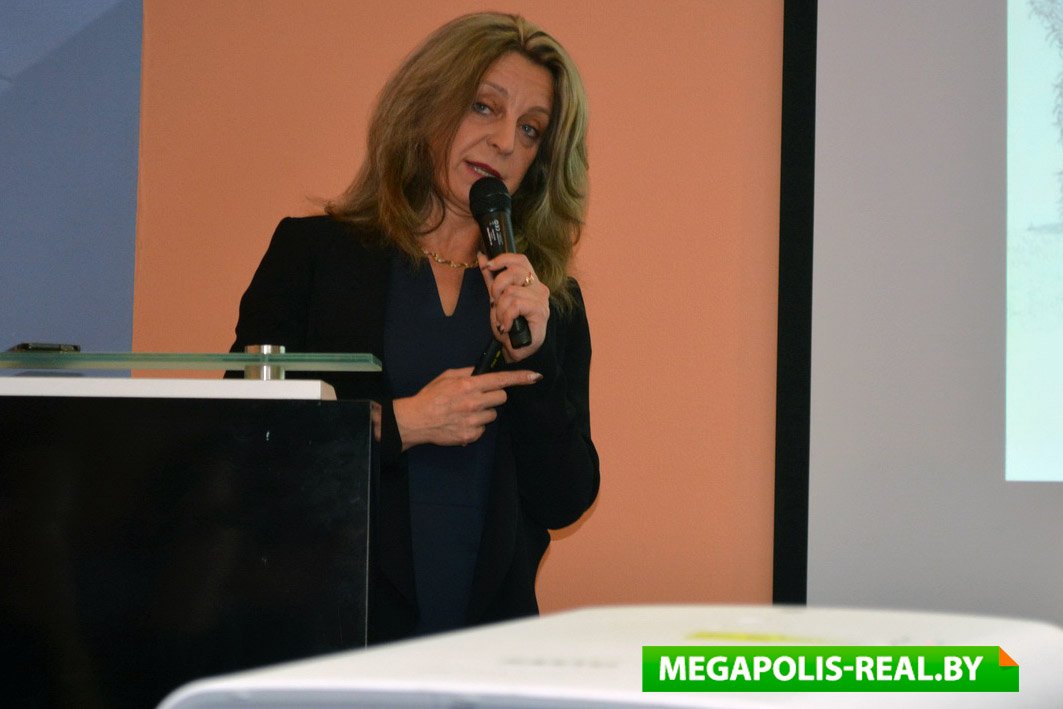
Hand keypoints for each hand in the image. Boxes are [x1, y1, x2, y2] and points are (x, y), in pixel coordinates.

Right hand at [393, 366, 541, 449]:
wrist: (415, 420)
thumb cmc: (430, 396)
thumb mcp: (446, 377)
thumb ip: (467, 372)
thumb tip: (482, 371)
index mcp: (468, 385)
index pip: (501, 380)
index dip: (520, 378)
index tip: (535, 376)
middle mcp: (474, 402)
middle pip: (501, 398)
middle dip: (494, 396)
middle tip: (479, 397)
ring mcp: (473, 420)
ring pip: (494, 415)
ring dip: (484, 412)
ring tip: (466, 411)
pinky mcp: (471, 435)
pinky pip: (483, 429)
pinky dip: (476, 425)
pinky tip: (462, 422)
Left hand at [479, 252, 549, 362]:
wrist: (517, 349)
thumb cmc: (510, 325)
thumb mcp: (496, 298)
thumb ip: (491, 278)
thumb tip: (482, 257)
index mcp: (531, 282)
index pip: (520, 259)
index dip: (503, 259)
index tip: (487, 266)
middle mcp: (539, 288)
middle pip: (515, 271)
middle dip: (497, 286)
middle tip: (495, 302)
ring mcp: (541, 300)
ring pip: (511, 292)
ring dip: (500, 309)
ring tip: (502, 320)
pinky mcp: (540, 312)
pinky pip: (515, 305)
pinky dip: (506, 317)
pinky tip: (506, 326)